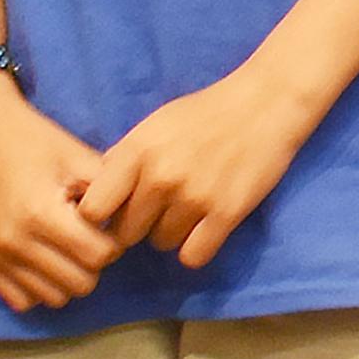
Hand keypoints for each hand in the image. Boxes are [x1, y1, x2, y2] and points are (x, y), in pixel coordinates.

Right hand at [0, 82, 120, 313]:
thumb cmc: (37, 142)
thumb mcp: (80, 159)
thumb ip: (111, 193)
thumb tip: (135, 225)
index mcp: (42, 214)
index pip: (100, 256)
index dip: (115, 241)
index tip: (109, 224)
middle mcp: (15, 242)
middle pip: (81, 283)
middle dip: (95, 262)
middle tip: (91, 236)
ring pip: (54, 297)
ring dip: (69, 276)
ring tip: (68, 247)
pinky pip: (22, 300)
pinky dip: (40, 286)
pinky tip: (47, 260)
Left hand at [76, 67, 323, 269]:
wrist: (266, 102)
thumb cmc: (205, 112)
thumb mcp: (153, 126)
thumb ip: (122, 160)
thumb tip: (92, 197)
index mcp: (136, 153)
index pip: (92, 211)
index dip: (101, 216)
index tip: (116, 210)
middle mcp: (160, 177)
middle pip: (126, 234)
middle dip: (139, 224)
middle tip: (160, 208)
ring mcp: (195, 197)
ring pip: (161, 244)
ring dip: (171, 232)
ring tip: (189, 208)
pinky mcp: (227, 213)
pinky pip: (193, 256)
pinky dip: (196, 247)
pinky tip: (205, 227)